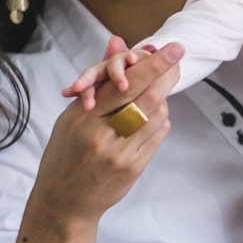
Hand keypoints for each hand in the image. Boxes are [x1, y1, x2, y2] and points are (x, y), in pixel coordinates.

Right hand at [31, 39, 182, 228]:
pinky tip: (151, 116)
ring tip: (154, 92)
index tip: (172, 49)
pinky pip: (157, 135)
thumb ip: (99, 80)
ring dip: (160, 99)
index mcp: (83, 118)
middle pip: (146, 98)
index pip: (123, 86)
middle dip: (166, 73)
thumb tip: (118, 41)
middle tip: (179, 55)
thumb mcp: (72, 116)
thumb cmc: (66, 152)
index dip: (151, 65)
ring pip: (156, 115)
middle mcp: (102, 136)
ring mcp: (120, 154)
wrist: (64, 201)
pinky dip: (159, 120)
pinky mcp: (134, 168)